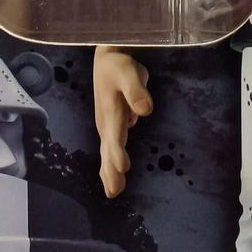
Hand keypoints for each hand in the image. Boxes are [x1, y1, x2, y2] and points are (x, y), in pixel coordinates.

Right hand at [93, 47, 152, 197]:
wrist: (107, 59)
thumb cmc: (119, 65)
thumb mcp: (129, 72)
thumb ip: (137, 90)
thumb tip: (146, 110)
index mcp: (110, 112)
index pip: (114, 135)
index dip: (117, 152)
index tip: (122, 168)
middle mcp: (106, 122)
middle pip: (108, 149)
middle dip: (111, 171)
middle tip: (114, 192)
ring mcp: (106, 125)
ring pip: (107, 152)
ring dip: (109, 171)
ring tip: (112, 191)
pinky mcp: (111, 125)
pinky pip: (110, 148)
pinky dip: (110, 163)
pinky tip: (113, 174)